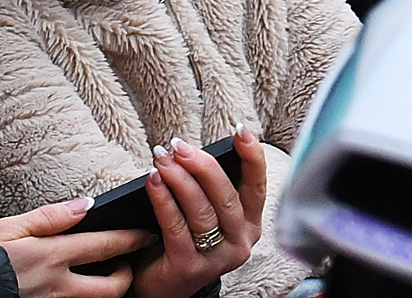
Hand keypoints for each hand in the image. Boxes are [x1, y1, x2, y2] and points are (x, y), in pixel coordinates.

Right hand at [0, 198, 146, 297]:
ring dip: (105, 290)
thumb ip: (51, 216)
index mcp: (50, 256)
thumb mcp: (11, 227)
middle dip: (126, 276)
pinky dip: (83, 297)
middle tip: (126, 262)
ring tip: (104, 274)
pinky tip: (80, 284)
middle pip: (110, 288)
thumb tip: (87, 205)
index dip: (133, 239)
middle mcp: (54, 285)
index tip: (149, 233)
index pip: (106, 245)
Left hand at [133, 143, 260, 297]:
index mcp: (251, 225)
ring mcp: (217, 258)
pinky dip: (164, 201)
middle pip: (227, 195)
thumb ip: (212, 194)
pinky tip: (153, 183)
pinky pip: (177, 228)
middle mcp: (241, 242)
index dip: (252, 156)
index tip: (241, 131)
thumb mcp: (207, 218)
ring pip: (202, 210)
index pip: (258, 185)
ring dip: (179, 179)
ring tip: (162, 160)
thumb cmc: (180, 244)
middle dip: (202, 165)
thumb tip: (198, 154)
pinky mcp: (189, 267)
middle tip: (179, 146)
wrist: (158, 290)